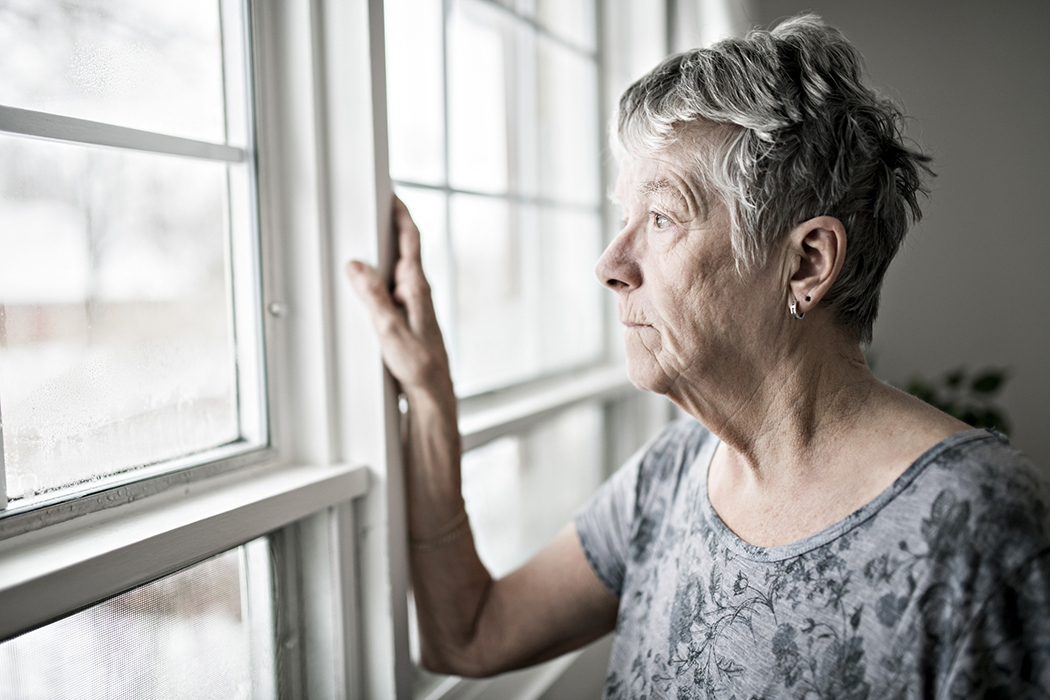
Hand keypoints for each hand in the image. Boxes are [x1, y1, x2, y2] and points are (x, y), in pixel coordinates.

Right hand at [346, 196, 452, 396]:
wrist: (432, 392)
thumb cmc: (420, 365)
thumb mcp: (390, 330)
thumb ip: (373, 297)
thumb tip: (357, 266)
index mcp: (417, 288)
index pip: (411, 240)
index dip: (401, 214)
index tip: (391, 193)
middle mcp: (417, 291)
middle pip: (403, 249)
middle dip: (388, 227)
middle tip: (371, 208)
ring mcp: (413, 304)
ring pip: (395, 269)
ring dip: (382, 254)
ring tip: (362, 240)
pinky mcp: (407, 317)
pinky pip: (391, 288)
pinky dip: (379, 278)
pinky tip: (366, 284)